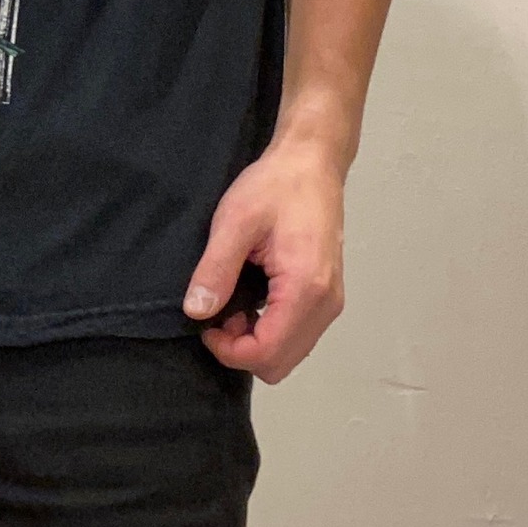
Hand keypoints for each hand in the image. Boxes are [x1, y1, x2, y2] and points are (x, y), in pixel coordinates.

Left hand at [183, 140, 345, 382]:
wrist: (311, 162)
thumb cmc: (275, 186)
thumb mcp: (235, 221)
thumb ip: (216, 269)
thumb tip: (196, 312)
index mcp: (306, 288)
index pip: (266, 352)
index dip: (228, 350)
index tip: (204, 324)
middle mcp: (326, 304)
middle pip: (280, 363)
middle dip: (242, 350)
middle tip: (217, 313)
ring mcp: (331, 302)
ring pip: (290, 353)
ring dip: (256, 341)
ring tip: (232, 304)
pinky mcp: (328, 295)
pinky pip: (298, 335)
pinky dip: (271, 330)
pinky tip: (250, 300)